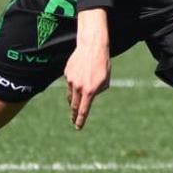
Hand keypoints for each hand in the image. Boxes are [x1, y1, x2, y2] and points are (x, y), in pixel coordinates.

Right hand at [65, 12, 110, 129]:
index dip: (80, 120)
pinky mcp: (66, 73)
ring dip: (74, 99)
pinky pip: (70, 82)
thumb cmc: (102, 63)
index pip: (83, 110)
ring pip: (70, 94)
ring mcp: (70, 80)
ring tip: (78, 100)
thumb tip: (90, 96)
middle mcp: (78, 87)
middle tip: (73, 120)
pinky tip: (80, 74)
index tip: (78, 127)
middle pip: (74, 105)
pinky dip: (74, 83)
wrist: (92, 46)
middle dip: (74, 114)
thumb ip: (99, 91)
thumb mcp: (105, 80)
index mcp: (90, 90)